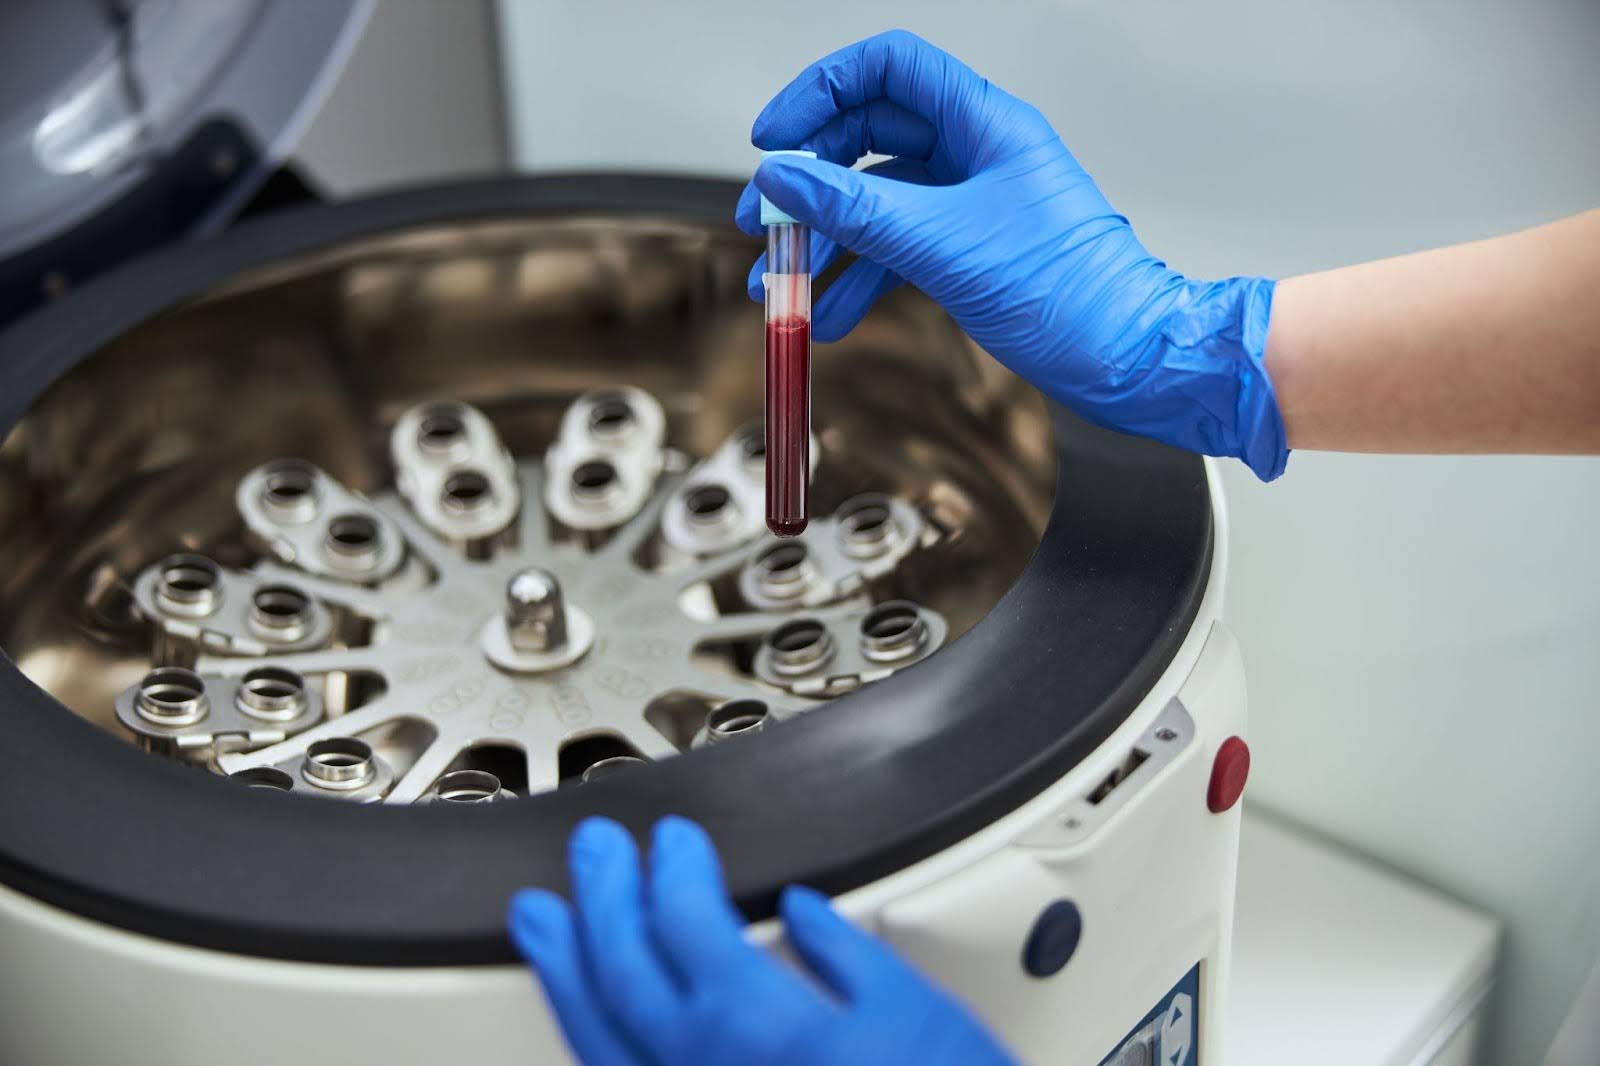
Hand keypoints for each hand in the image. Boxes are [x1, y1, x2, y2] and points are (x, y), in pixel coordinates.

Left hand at [507, 815, 1016, 1065]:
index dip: (672, 867)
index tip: (673, 840)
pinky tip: (583, 1015)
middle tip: (594, 851)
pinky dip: (588, 1038)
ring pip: (596, 1035)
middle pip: (621, 968)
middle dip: (602, 897)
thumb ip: (845, 953)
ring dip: (564, 969)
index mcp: (756, 1025)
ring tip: (542, 923)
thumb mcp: (915, 1011)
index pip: (683, 920)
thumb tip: (801, 912)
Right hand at [736, 30, 1287, 479]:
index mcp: (983, 124)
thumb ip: (855, 208)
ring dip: (823, 239)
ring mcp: (970, 203)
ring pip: (876, 200)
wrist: (1126, 360)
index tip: (774, 138)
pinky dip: (858, 279)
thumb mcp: (941, 245)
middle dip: (809, 181)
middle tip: (763, 221)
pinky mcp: (968, 250)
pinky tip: (829, 316)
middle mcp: (976, 153)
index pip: (888, 69)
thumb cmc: (1069, 294)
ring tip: (779, 280)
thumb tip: (783, 177)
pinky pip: (896, 249)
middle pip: (868, 137)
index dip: (821, 91)